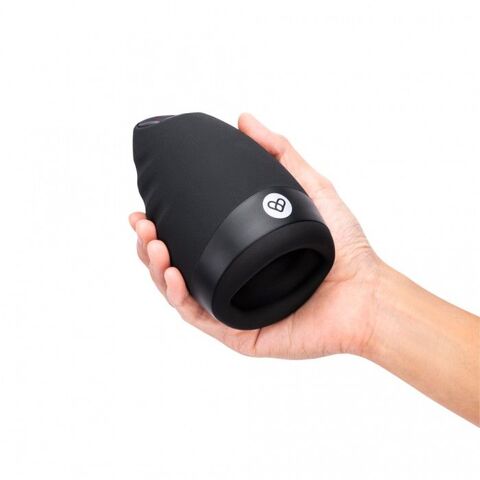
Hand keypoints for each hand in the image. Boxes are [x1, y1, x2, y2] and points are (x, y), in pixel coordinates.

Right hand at [129, 113, 381, 358]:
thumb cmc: (343, 248)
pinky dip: (179, 297)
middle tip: (141, 224)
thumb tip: (244, 119)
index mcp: (240, 251)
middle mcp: (231, 278)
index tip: (147, 206)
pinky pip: (198, 317)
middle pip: (176, 266)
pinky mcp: (238, 331)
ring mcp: (232, 306)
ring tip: (151, 243)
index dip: (164, 225)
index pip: (192, 239)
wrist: (365, 293)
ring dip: (156, 268)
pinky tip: (172, 274)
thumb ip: (279, 153)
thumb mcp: (309, 188)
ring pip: (179, 292)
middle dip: (149, 246)